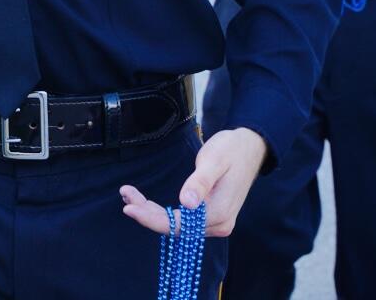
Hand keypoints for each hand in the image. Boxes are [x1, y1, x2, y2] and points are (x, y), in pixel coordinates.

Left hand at [120, 127, 267, 237]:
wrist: (250, 148)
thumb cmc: (231, 150)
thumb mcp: (214, 160)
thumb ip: (200, 182)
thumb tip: (187, 203)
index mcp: (219, 213)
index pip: (178, 225)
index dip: (151, 219)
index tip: (129, 208)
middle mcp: (219, 224)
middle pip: (175, 227)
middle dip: (147, 213)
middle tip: (125, 194)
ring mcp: (216, 222)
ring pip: (177, 225)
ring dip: (152, 212)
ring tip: (129, 196)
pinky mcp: (211, 216)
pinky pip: (183, 220)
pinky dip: (163, 212)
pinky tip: (144, 202)